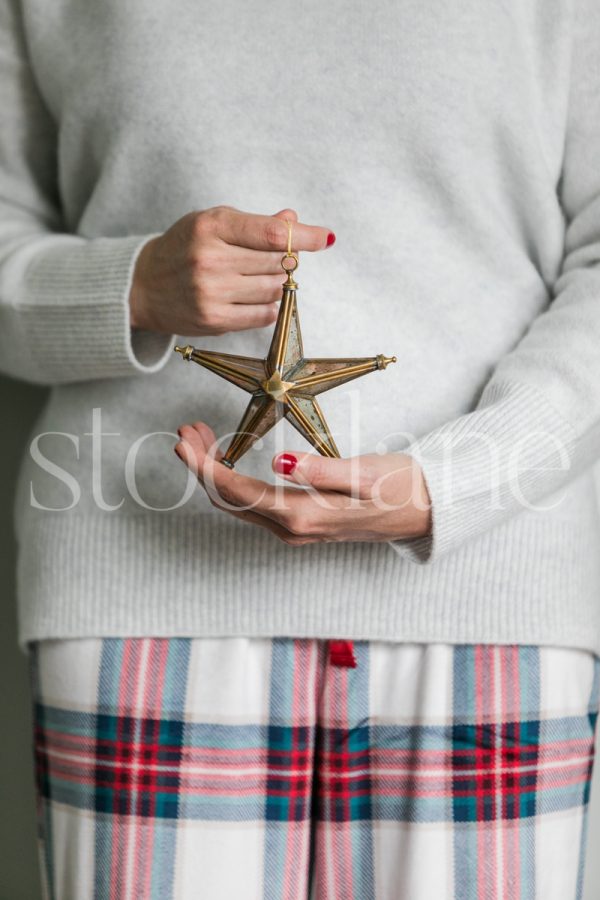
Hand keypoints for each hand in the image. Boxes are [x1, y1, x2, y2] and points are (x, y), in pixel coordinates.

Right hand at [129, 206, 333, 334]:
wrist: (142, 286)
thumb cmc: (184, 248)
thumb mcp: (213, 223)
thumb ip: (255, 223)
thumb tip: (293, 219)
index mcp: (211, 226)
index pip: (270, 233)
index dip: (303, 236)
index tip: (324, 238)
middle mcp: (210, 259)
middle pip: (276, 262)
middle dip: (286, 260)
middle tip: (278, 259)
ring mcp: (211, 292)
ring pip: (273, 289)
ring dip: (277, 282)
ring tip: (259, 276)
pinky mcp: (213, 320)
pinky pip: (263, 314)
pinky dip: (269, 305)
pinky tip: (255, 296)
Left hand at [174, 422, 431, 544]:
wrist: (425, 511)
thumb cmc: (399, 486)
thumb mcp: (364, 473)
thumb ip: (321, 470)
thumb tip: (279, 463)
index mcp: (302, 515)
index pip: (236, 493)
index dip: (204, 468)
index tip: (184, 441)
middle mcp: (292, 529)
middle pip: (228, 501)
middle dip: (200, 467)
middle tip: (186, 431)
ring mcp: (295, 530)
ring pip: (237, 504)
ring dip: (214, 473)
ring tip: (201, 437)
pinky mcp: (301, 523)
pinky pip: (253, 505)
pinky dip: (232, 481)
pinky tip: (229, 458)